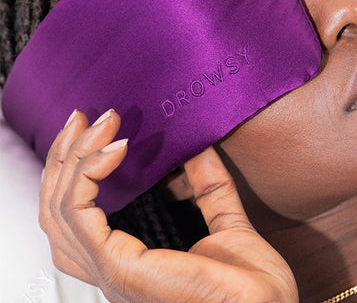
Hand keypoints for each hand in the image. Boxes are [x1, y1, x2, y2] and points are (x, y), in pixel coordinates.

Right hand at [39, 109, 297, 302]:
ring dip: (73, 159)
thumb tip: (198, 147)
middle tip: (83, 117)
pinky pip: (81, 215)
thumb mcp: (228, 223)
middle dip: (67, 156)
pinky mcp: (122, 268)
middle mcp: (114, 267)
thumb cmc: (251, 290)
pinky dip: (89, 176)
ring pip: (61, 209)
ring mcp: (115, 269)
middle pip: (59, 210)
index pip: (80, 216)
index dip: (79, 170)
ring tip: (99, 126)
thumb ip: (209, 187)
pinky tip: (115, 150)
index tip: (99, 130)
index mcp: (132, 259)